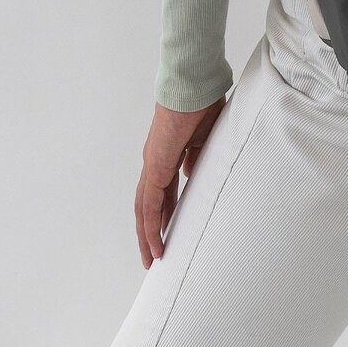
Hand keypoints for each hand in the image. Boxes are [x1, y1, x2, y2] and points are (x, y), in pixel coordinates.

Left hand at [135, 94, 227, 267]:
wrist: (193, 87)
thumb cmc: (202, 104)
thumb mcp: (203, 138)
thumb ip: (196, 157)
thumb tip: (191, 174)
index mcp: (166, 155)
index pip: (161, 193)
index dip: (164, 214)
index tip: (168, 232)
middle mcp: (154, 162)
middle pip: (147, 205)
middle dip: (150, 232)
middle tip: (154, 256)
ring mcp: (152, 165)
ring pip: (144, 209)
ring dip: (146, 236)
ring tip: (152, 259)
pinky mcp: (155, 167)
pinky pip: (150, 204)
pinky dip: (150, 226)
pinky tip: (155, 244)